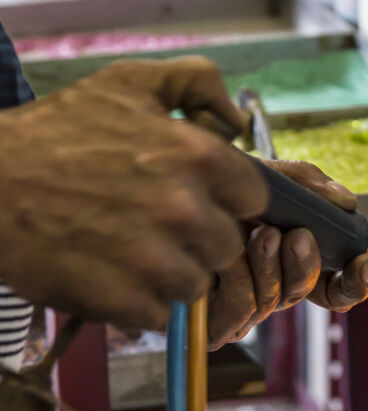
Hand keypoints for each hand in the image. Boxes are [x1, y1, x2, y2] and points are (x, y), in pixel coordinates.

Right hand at [0, 56, 266, 329]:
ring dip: (173, 276)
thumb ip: (196, 84)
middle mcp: (184, 209)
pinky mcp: (126, 300)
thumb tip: (237, 123)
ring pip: (199, 285)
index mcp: (197, 156)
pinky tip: (117, 278)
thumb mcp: (127, 84)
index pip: (254, 199)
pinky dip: (143, 303)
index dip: (230, 202)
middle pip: (229, 247)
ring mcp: (155, 260)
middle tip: (161, 230)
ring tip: (135, 256)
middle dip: (202, 242)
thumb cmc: (58, 133)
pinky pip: (163, 314)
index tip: (204, 202)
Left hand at [207, 159, 367, 347]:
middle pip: (308, 292)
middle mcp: (271, 285)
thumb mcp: (263, 177)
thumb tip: (347, 202)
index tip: (364, 261)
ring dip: (271, 265)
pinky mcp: (217, 324)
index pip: (336, 285)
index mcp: (290, 260)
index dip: (356, 280)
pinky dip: (239, 278)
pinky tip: (225, 254)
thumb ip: (306, 184)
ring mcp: (245, 307)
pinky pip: (243, 310)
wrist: (158, 198)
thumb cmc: (208, 191)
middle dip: (306, 265)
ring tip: (257, 233)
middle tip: (298, 235)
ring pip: (276, 301)